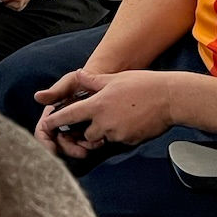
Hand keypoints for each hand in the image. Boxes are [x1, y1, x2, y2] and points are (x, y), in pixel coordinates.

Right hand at [32, 69, 97, 156]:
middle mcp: (60, 124)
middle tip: (82, 152)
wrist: (100, 82)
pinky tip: (101, 141)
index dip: (45, 144)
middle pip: (58, 144)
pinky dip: (92, 145)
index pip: (42, 132)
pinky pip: (86, 144)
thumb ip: (55, 92)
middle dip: (69, 150)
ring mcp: (73, 130)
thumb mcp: (69, 83)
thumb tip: (37, 96)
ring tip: (96, 144)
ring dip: (82, 148)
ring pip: (73, 146)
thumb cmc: (82, 81)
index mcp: (52, 115)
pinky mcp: (85, 133)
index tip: (53, 150)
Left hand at [37, 68, 173, 157]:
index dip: (55, 121)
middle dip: (88, 128)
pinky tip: (131, 120)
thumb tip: (78, 75)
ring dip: (105, 131)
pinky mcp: (129, 141)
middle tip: (100, 116)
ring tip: (120, 115)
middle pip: (86, 133)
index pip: (70, 115)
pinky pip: (119, 140)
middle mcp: (104, 122)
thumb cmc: (143, 84)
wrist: (170, 99)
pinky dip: (120, 133)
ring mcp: (117, 134)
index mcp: (98, 104)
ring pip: (103, 137)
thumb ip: (93, 80)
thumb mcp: (115, 78)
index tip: (46, 124)